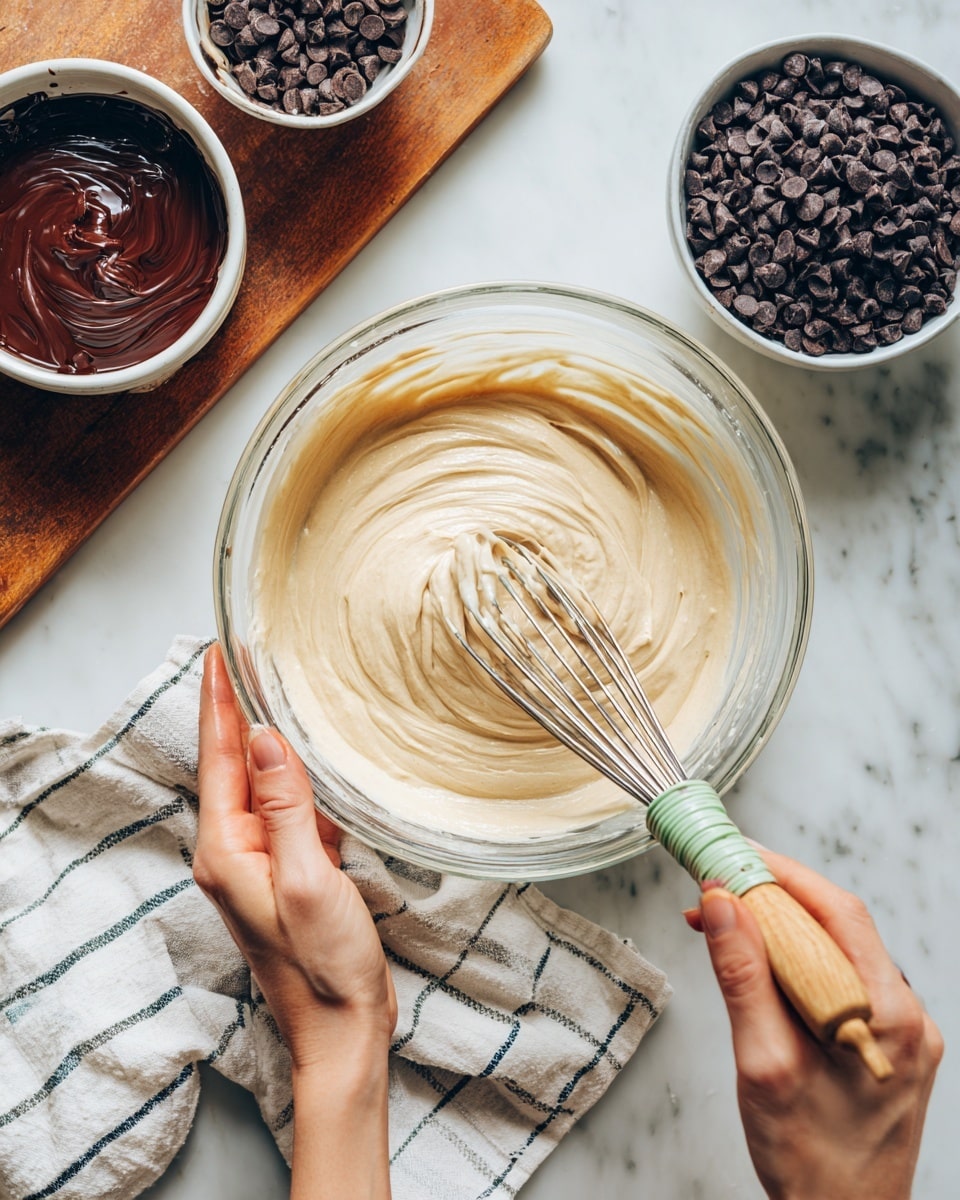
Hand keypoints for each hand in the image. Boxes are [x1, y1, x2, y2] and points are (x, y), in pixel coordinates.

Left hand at [195, 643, 395, 1199]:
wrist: (342, 1028)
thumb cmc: (324, 966)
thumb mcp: (306, 880)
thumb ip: (284, 807)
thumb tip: (261, 736)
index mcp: (227, 850)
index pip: (218, 758)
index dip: (219, 701)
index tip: (220, 651)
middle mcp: (234, 851)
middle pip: (232, 764)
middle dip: (236, 707)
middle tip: (246, 653)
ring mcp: (260, 861)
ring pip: (260, 783)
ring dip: (265, 736)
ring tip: (275, 686)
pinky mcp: (288, 870)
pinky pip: (286, 807)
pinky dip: (295, 772)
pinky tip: (309, 753)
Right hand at [686, 849, 942, 1199]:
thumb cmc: (811, 1164)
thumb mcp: (763, 1066)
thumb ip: (743, 978)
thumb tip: (722, 905)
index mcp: (887, 1016)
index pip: (837, 912)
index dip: (781, 873)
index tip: (731, 855)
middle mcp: (905, 1016)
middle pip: (837, 926)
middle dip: (772, 898)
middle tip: (714, 888)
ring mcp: (898, 1031)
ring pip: (835, 951)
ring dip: (779, 931)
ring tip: (723, 927)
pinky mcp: (882, 1043)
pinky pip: (837, 981)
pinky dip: (793, 965)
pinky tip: (757, 970)